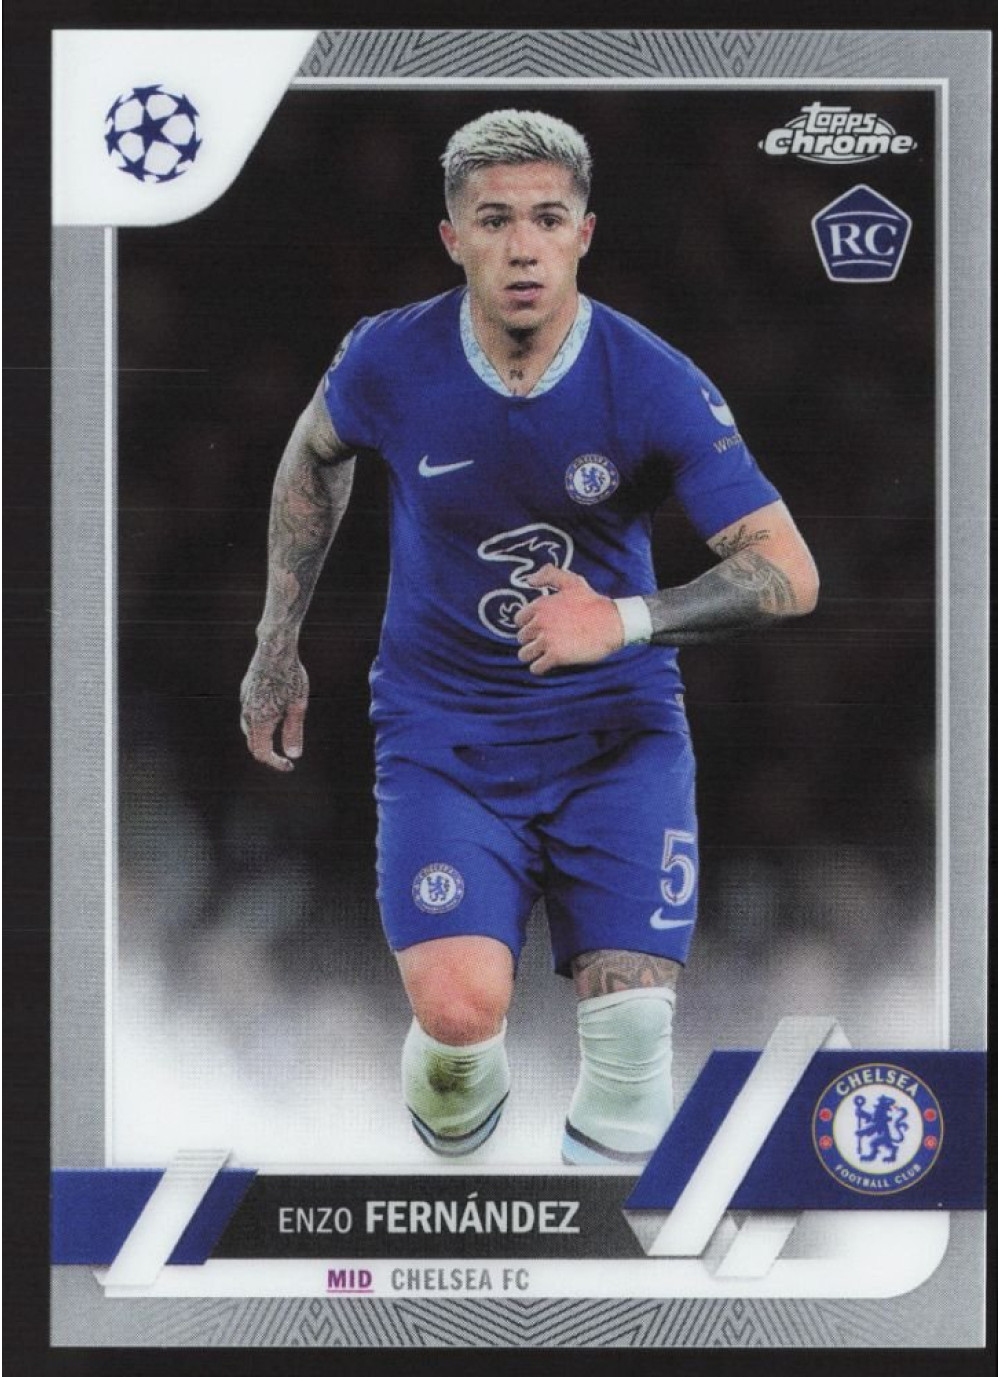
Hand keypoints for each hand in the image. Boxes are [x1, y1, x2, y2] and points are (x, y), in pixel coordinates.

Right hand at [240, 643, 309, 771]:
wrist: (274, 649)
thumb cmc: (290, 676)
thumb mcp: (297, 707)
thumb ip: (294, 732)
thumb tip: (293, 755)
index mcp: (260, 721)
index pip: (262, 753)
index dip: (276, 763)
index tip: (290, 766)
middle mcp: (248, 714)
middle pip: (253, 744)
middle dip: (267, 754)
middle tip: (284, 758)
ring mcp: (244, 701)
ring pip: (248, 729)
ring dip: (261, 738)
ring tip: (277, 739)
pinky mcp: (245, 691)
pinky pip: (248, 713)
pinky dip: (258, 723)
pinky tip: (271, 716)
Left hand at [514, 565, 624, 674]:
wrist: (612, 622)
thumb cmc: (593, 602)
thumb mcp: (572, 582)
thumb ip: (549, 575)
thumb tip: (529, 580)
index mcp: (541, 605)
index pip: (519, 620)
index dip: (528, 625)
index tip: (539, 629)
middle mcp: (540, 622)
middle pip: (521, 638)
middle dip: (531, 641)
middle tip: (544, 642)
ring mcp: (547, 640)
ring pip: (524, 654)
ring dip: (532, 656)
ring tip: (543, 656)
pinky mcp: (556, 656)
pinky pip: (536, 667)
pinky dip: (539, 668)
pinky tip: (547, 665)